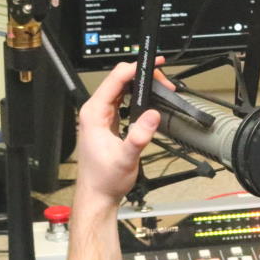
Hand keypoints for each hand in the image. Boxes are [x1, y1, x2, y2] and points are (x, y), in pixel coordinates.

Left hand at [75, 59, 171, 206]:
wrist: (97, 195)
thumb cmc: (105, 179)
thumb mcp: (126, 158)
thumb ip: (139, 136)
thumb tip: (153, 114)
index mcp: (94, 113)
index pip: (116, 78)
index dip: (137, 68)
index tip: (155, 65)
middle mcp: (95, 111)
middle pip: (120, 79)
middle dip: (144, 76)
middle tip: (165, 83)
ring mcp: (101, 116)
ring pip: (122, 88)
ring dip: (142, 85)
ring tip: (162, 89)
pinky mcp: (108, 122)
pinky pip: (123, 100)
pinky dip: (138, 96)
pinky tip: (150, 100)